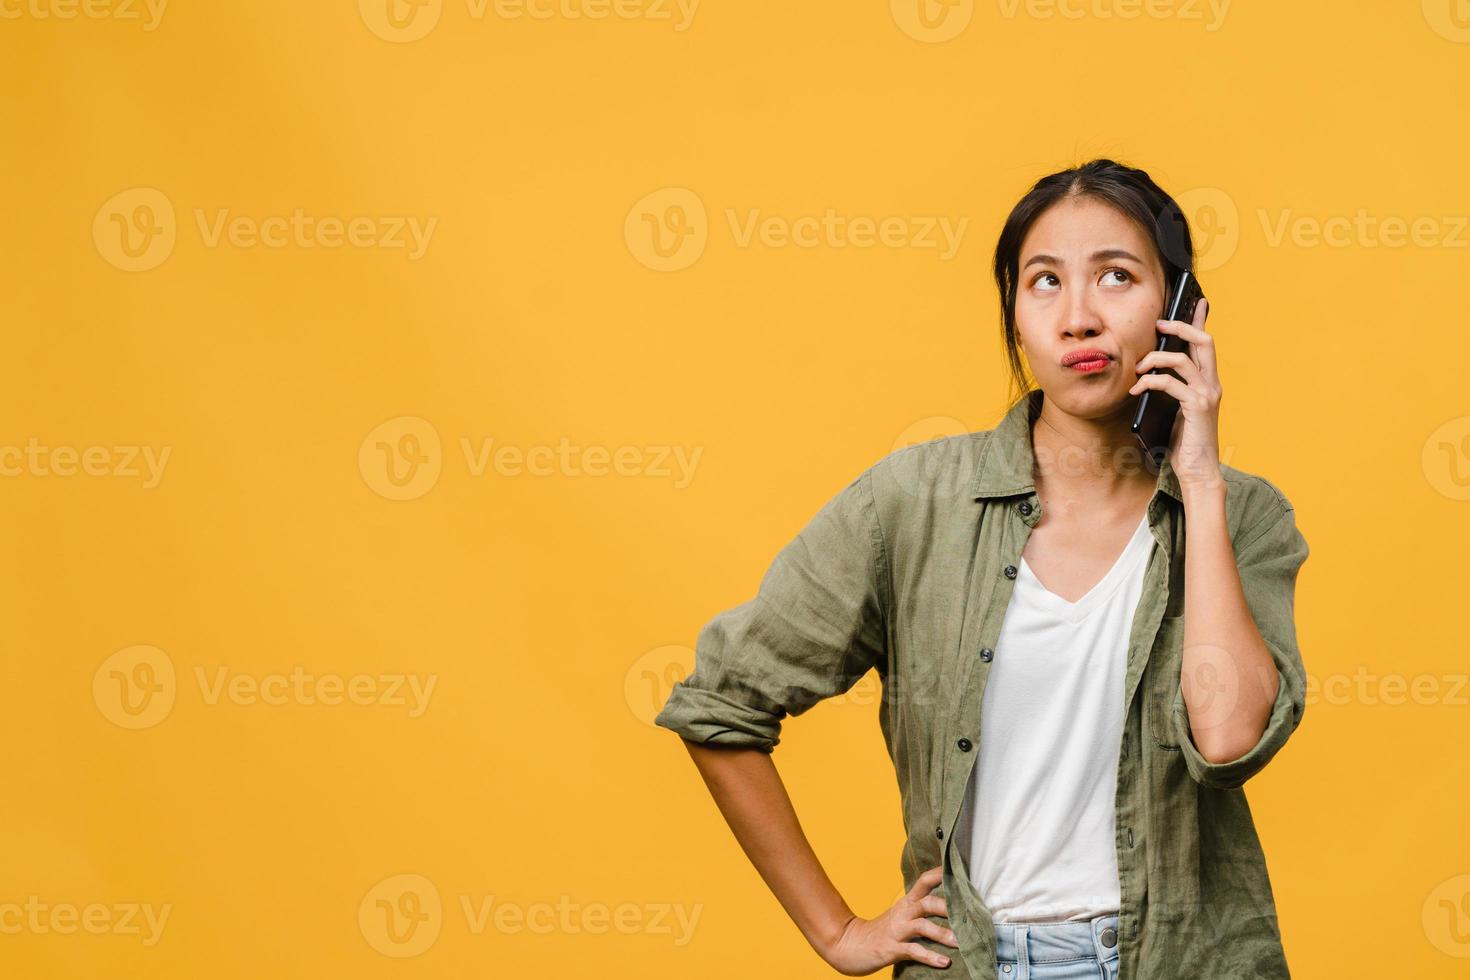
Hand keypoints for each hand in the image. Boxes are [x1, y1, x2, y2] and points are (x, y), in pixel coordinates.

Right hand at [820, 865, 958, 974]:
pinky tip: (944, 962)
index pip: (924, 882)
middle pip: (927, 902)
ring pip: (923, 926)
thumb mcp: (899, 916)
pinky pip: (914, 950)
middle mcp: (902, 913)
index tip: (959, 871)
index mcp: (905, 903)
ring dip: (943, 934)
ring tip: (961, 942)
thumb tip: (948, 908)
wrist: (848, 944)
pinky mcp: (892, 948)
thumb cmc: (880, 931)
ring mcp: (897, 931)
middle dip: (948, 907)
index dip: (940, 874)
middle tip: (969, 914)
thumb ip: (919, 910)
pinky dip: (930, 956)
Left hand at [1128, 297, 1224, 494]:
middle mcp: (1212, 384)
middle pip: (1203, 341)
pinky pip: (1171, 383)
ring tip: (1138, 368)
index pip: (1206, 344)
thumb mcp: (1177, 409)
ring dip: (1156, 358)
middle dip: (1180, 328)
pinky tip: (1137, 390)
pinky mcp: (1197, 407)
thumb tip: (1151, 372)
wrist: (1197, 471)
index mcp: (1208, 382)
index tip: (1197, 301)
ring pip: (1184, 359)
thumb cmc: (1185, 442)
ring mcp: (1207, 395)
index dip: (1201, 321)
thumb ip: (1172, 389)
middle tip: (1159, 325)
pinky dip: (1151, 382)